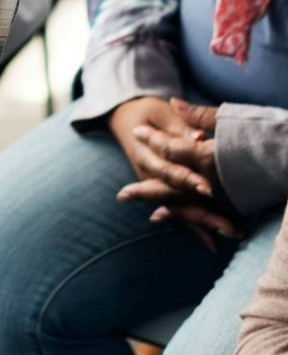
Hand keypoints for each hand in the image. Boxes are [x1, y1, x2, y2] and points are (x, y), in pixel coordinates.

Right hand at [111, 97, 241, 250]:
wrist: (125, 120)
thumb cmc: (147, 112)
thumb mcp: (160, 112)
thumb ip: (179, 126)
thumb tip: (200, 138)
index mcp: (144, 153)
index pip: (167, 170)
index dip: (187, 180)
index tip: (209, 189)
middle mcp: (147, 173)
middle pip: (175, 197)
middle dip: (202, 213)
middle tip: (227, 227)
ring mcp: (153, 185)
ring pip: (177, 209)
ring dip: (203, 224)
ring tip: (230, 234)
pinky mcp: (161, 191)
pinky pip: (177, 212)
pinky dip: (194, 227)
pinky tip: (212, 243)